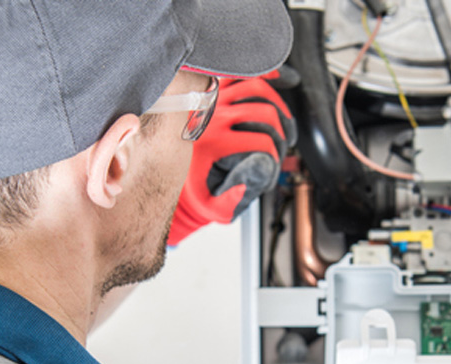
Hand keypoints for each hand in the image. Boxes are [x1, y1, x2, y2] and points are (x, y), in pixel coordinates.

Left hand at [167, 75, 295, 245]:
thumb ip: (233, 200)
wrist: (168, 168)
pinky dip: (261, 74)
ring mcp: (213, 98)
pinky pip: (240, 73)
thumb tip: (258, 173)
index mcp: (213, 143)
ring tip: (282, 123)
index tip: (274, 164)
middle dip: (281, 133)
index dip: (276, 155)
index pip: (261, 141)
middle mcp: (212, 116)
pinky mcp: (213, 88)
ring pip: (257, 87)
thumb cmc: (194, 186)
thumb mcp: (211, 204)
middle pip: (264, 112)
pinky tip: (276, 81)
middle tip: (282, 146)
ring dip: (277, 104)